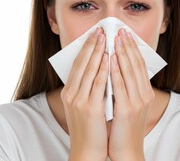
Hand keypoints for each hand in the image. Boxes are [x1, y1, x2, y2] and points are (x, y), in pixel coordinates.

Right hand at [61, 28, 107, 160]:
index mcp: (69, 91)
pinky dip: (103, 69)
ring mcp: (79, 100)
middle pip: (82, 63)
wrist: (87, 150)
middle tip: (100, 30)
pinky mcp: (90, 108)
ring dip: (98, 52)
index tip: (94, 34)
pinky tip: (109, 57)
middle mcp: (71, 93)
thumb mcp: (83, 104)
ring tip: (105, 38)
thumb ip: (87, 87)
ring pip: (89, 70)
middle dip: (92, 45)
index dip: (86, 48)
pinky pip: (98, 83)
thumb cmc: (88, 126)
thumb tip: (98, 68)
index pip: (77, 64)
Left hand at [108, 29, 153, 160]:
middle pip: (136, 64)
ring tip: (116, 39)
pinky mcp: (127, 109)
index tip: (126, 34)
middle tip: (121, 30)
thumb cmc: (124, 125)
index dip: (133, 48)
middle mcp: (144, 94)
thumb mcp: (130, 102)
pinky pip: (120, 86)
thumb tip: (117, 66)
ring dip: (122, 53)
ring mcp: (137, 101)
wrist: (126, 149)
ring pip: (129, 71)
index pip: (139, 64)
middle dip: (128, 46)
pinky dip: (115, 71)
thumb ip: (126, 86)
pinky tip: (110, 59)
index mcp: (145, 91)